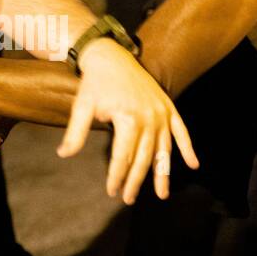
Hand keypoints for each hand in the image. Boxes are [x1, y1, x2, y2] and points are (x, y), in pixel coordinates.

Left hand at [58, 40, 197, 203]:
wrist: (111, 55)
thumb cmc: (94, 83)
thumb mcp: (82, 106)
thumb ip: (76, 132)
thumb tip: (63, 154)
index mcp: (128, 119)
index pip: (123, 156)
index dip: (117, 176)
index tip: (112, 192)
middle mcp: (149, 118)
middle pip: (143, 158)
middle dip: (136, 180)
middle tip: (129, 199)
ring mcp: (162, 113)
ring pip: (163, 150)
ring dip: (163, 173)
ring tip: (162, 194)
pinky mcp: (168, 107)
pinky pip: (181, 131)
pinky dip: (188, 148)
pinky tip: (193, 164)